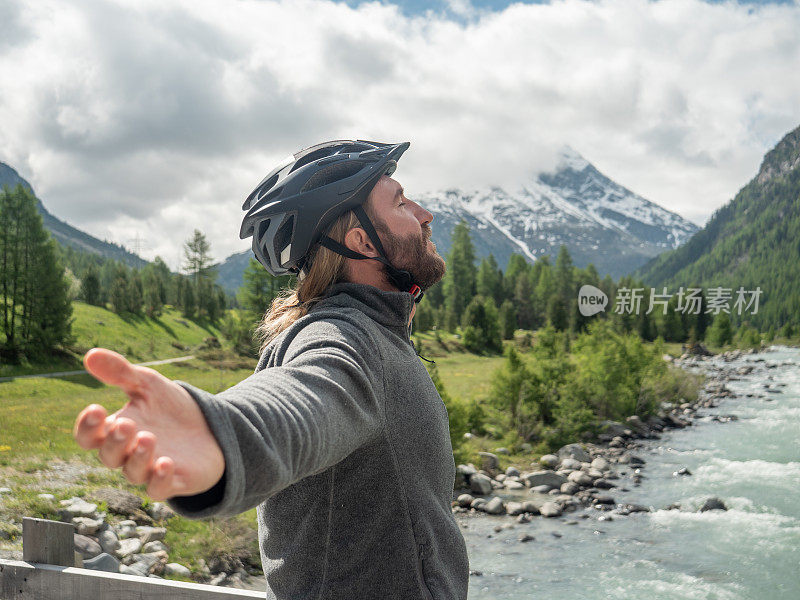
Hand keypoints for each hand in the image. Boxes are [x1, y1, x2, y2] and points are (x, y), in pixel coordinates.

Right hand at [74, 348, 224, 500]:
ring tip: (148, 438)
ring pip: (133, 473)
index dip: (87, 427)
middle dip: (115, 441)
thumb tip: (90, 354)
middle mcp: (127, 455)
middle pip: (109, 456)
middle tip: (126, 424)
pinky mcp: (173, 481)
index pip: (89, 437)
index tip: (96, 408)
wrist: (210, 427)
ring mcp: (149, 470)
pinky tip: (166, 463)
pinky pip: (159, 489)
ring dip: (138, 457)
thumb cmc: (171, 408)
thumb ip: (121, 373)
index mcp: (116, 431)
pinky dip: (159, 479)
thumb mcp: (148, 385)